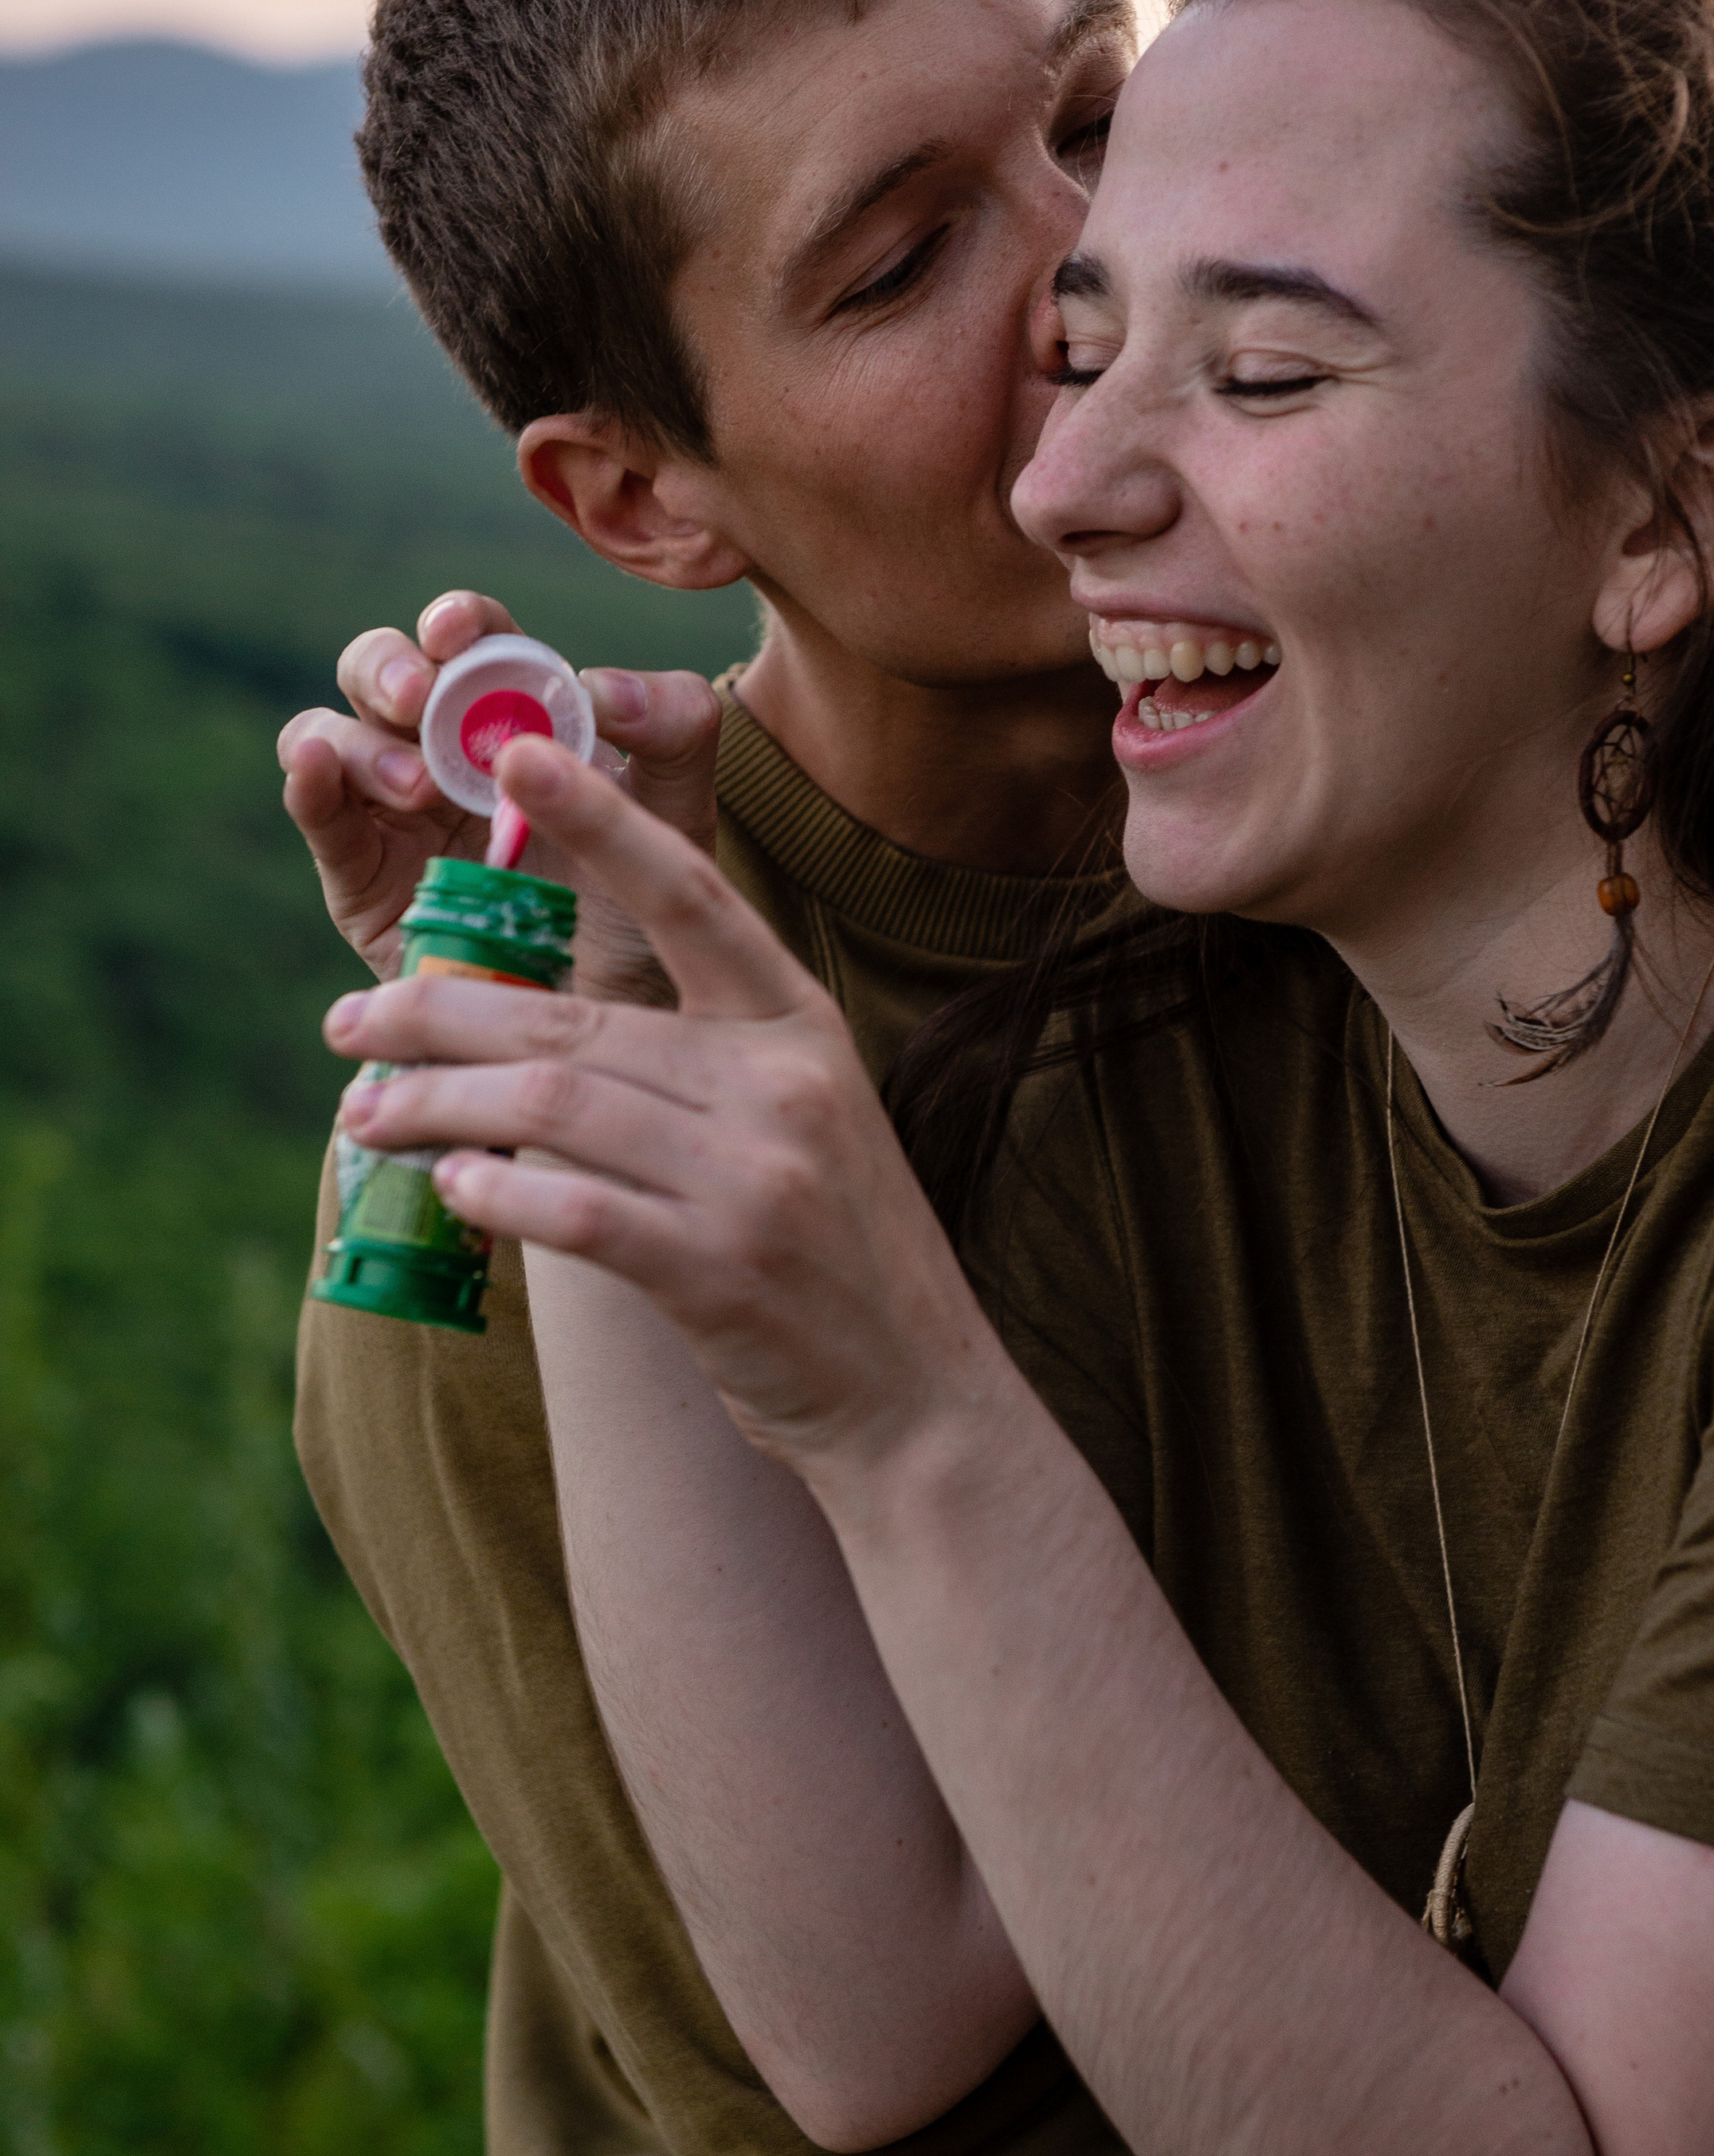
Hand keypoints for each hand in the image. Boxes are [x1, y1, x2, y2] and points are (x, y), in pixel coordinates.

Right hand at [279, 588, 720, 986]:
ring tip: (419, 789)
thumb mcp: (678, 818)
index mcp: (515, 713)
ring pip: (330, 731)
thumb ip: (675, 733)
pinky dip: (307, 782)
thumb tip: (603, 683)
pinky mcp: (358, 876)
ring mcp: (390, 810)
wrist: (612, 1017)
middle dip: (391, 669)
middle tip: (421, 698)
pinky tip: (316, 771)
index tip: (458, 635)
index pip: (471, 641)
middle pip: (380, 669)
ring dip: (364, 742)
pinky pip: (319, 815)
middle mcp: (441, 748)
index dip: (456, 622)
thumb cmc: (648, 908)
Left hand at [319, 733, 987, 1476]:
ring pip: (555, 1110)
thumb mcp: (799, 1121)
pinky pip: (579, 1213)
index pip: (691, 894)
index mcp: (801, 1025)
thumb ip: (697, 1063)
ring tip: (367, 1114)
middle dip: (438, 1017)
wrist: (922, 1399)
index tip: (517, 756)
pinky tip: (451, 1188)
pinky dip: (499, 1194)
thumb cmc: (835, 1254)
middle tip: (350, 1023)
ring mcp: (755, 1179)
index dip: (604, 819)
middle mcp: (783, 1085)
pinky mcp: (720, 1272)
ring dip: (437, 1109)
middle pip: (576, 1020)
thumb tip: (532, 1031)